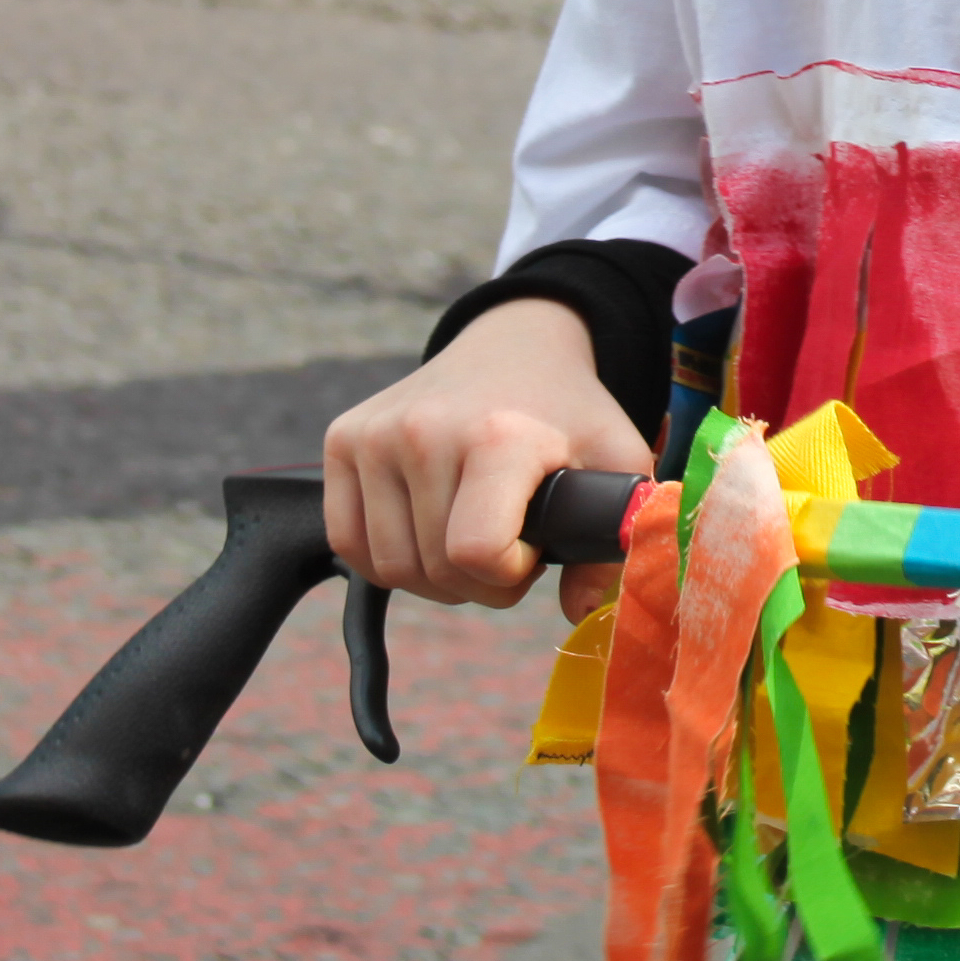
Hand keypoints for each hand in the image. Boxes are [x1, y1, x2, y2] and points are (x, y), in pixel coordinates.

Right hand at [319, 297, 655, 610]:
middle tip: (509, 543)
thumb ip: (613, 542)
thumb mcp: (617, 462)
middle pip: (436, 570)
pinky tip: (428, 532)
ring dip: (435, 576)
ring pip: (391, 568)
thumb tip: (581, 615)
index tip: (535, 545)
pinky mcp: (342, 439)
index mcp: (498, 436)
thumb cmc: (568, 413)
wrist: (513, 346)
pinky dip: (388, 559)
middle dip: (481, 581)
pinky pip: (348, 544)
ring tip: (472, 534)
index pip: (478, 553)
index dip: (513, 573)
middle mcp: (424, 430)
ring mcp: (374, 434)